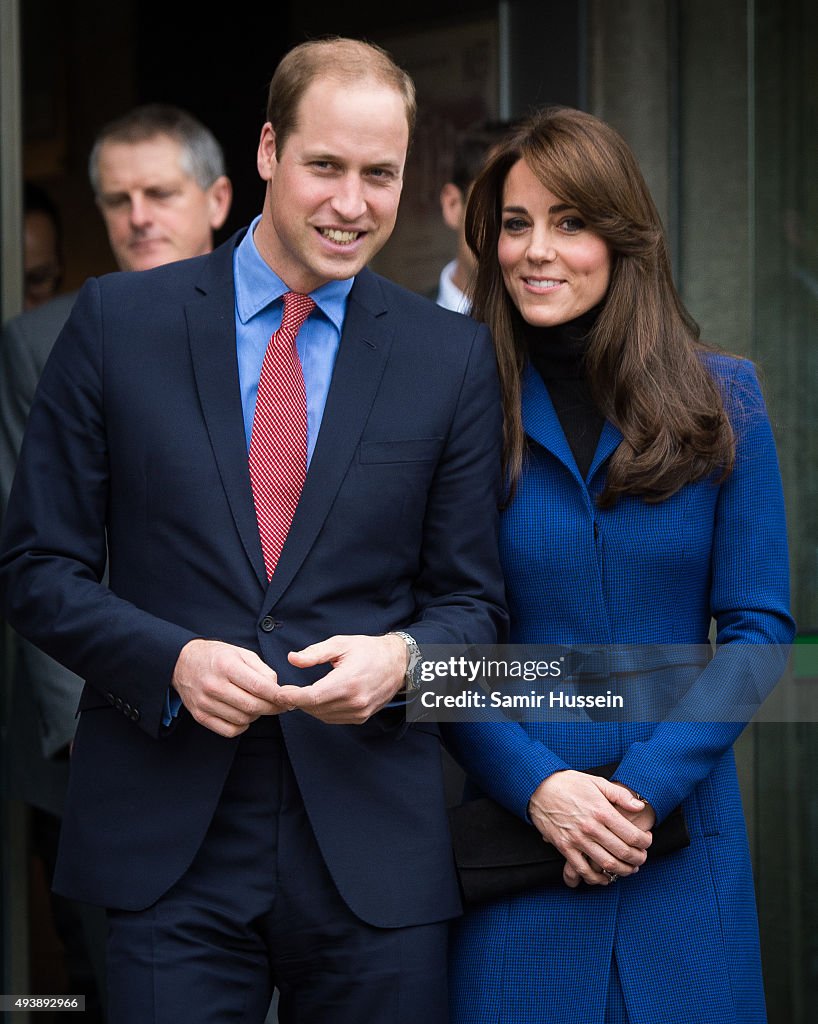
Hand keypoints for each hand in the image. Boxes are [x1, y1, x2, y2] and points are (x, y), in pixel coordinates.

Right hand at [172, 638, 286, 737]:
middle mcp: (214, 685)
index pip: (259, 687)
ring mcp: (205, 702)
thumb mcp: (241, 653)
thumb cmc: (217, 657)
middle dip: (272, 708)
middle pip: (253, 706)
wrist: (182, 662)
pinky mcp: (200, 716)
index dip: (278, 695)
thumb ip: (262, 670)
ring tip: (258, 704)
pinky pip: (229, 731)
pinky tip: (243, 714)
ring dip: (257, 715)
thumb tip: (276, 688)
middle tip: (281, 705)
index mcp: (227, 666)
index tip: (289, 698)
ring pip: (243, 719)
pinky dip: (242, 726)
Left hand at [277, 633, 406, 723]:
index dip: (291, 697)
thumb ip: (315, 653)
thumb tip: (292, 659)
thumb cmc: (368, 650)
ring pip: (322, 715)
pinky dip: (321, 711)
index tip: (279, 693)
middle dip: (296, 701)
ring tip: (300, 694)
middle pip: (314, 708)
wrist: (398, 663)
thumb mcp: (340, 644)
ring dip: (308, 707)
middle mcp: (354, 701)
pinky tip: (318, 699)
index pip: (311, 697)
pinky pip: (333, 718)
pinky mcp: (361, 717)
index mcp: (347, 682)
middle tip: (285, 691)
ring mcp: (359, 712)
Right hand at [527, 770, 651, 887]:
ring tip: (629, 868)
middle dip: (639, 859)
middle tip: (642, 858)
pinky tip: (605, 877)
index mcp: (602, 811)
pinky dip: (597, 879)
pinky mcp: (564, 847)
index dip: (645, 842)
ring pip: (607, 864)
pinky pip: (583, 870)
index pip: (632, 835)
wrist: (539, 787)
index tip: (647, 840)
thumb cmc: (569, 783)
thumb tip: (639, 806)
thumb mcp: (597, 781)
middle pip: (623, 852)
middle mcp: (591, 827)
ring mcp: (577, 839)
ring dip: (623, 871)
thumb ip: (620, 795)